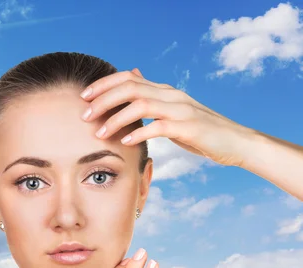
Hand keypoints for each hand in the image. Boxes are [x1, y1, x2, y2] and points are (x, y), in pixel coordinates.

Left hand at [80, 68, 253, 167]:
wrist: (235, 142)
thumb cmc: (199, 129)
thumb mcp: (172, 108)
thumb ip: (151, 93)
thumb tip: (131, 73)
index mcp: (164, 90)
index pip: (128, 78)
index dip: (104, 85)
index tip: (83, 97)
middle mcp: (171, 95)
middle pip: (130, 88)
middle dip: (103, 100)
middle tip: (84, 115)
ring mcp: (181, 110)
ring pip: (141, 105)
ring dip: (116, 118)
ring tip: (99, 133)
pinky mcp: (189, 128)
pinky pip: (159, 127)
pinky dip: (139, 133)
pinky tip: (125, 143)